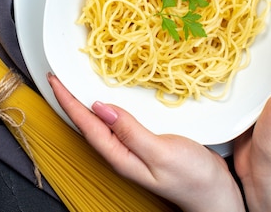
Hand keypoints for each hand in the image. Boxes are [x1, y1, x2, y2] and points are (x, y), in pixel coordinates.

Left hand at [48, 73, 244, 211]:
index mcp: (119, 155)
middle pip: (86, 122)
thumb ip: (130, 131)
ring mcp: (131, 147)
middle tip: (58, 76)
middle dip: (70, 99)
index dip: (67, 100)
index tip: (54, 79)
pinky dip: (108, 103)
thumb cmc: (193, 178)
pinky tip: (109, 95)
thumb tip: (100, 107)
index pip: (85, 124)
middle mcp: (120, 151)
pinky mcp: (144, 141)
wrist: (215, 193)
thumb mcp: (161, 152)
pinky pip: (118, 119)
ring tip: (74, 81)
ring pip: (100, 120)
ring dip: (85, 100)